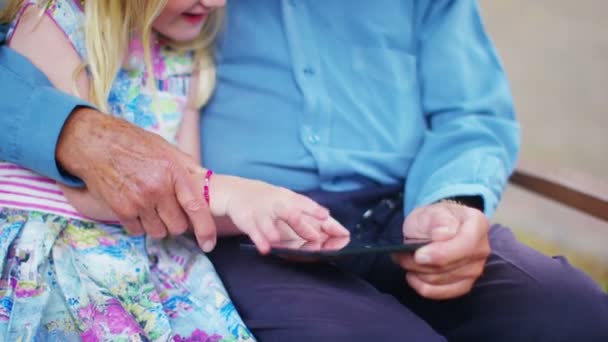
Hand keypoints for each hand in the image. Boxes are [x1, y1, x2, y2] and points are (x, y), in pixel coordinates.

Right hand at [56, 108, 216, 251]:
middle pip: (178, 226)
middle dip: (177, 223)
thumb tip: (206, 177)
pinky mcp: (121, 209)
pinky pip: (138, 230)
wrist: (95, 143)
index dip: (205, 229)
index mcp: (173, 172)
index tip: (208, 244)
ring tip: (151, 208)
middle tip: (169, 211)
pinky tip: (135, 208)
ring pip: (158, 232)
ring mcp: (139, 201)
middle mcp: (158, 188)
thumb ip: (186, 165)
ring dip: (158, 226)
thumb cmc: (132, 143)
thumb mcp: (165, 147)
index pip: (196, 207)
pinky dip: (139, 225)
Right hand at [210, 175, 349, 253]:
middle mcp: (277, 205)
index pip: (304, 204)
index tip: (326, 216)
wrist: (241, 192)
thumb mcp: (292, 203)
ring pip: (268, 222)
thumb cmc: (275, 201)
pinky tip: (265, 249)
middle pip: (289, 213)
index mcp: (290, 199)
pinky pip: (254, 231)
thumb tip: (342, 232)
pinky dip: (259, 240)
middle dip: (301, 225)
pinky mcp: (248, 221)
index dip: (315, 210)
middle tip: (315, 237)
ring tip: (277, 240)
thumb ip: (315, 218)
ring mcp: (262, 213)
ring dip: (272, 231)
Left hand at [391, 201, 489, 299]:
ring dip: (418, 272)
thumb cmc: (432, 219)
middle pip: (449, 266)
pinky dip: (422, 286)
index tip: (418, 255)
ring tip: (406, 259)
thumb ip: (438, 221)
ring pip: (441, 280)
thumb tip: (443, 235)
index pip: (465, 244)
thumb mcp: (430, 212)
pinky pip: (442, 293)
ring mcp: (475, 269)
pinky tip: (412, 275)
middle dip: (420, 262)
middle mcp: (481, 249)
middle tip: (402, 254)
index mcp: (478, 224)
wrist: (432, 229)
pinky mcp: (465, 285)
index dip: (441, 254)